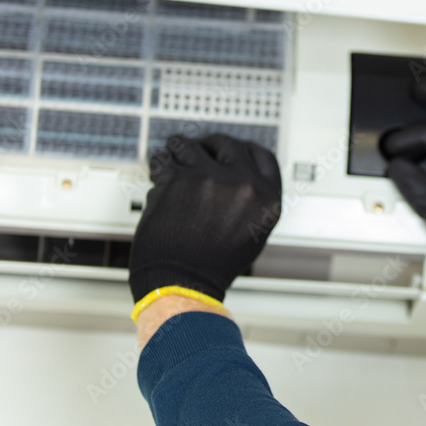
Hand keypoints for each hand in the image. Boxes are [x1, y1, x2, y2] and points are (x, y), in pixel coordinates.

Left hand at [128, 134, 281, 303]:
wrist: (183, 281)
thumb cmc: (214, 266)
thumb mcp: (254, 235)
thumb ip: (251, 202)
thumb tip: (238, 180)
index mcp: (266, 198)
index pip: (262, 156)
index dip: (244, 150)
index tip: (232, 150)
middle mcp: (241, 184)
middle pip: (228, 144)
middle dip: (211, 146)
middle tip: (200, 150)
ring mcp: (209, 178)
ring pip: (191, 145)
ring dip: (181, 150)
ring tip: (175, 155)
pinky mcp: (178, 179)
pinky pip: (165, 159)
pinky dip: (160, 164)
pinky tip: (160, 169)